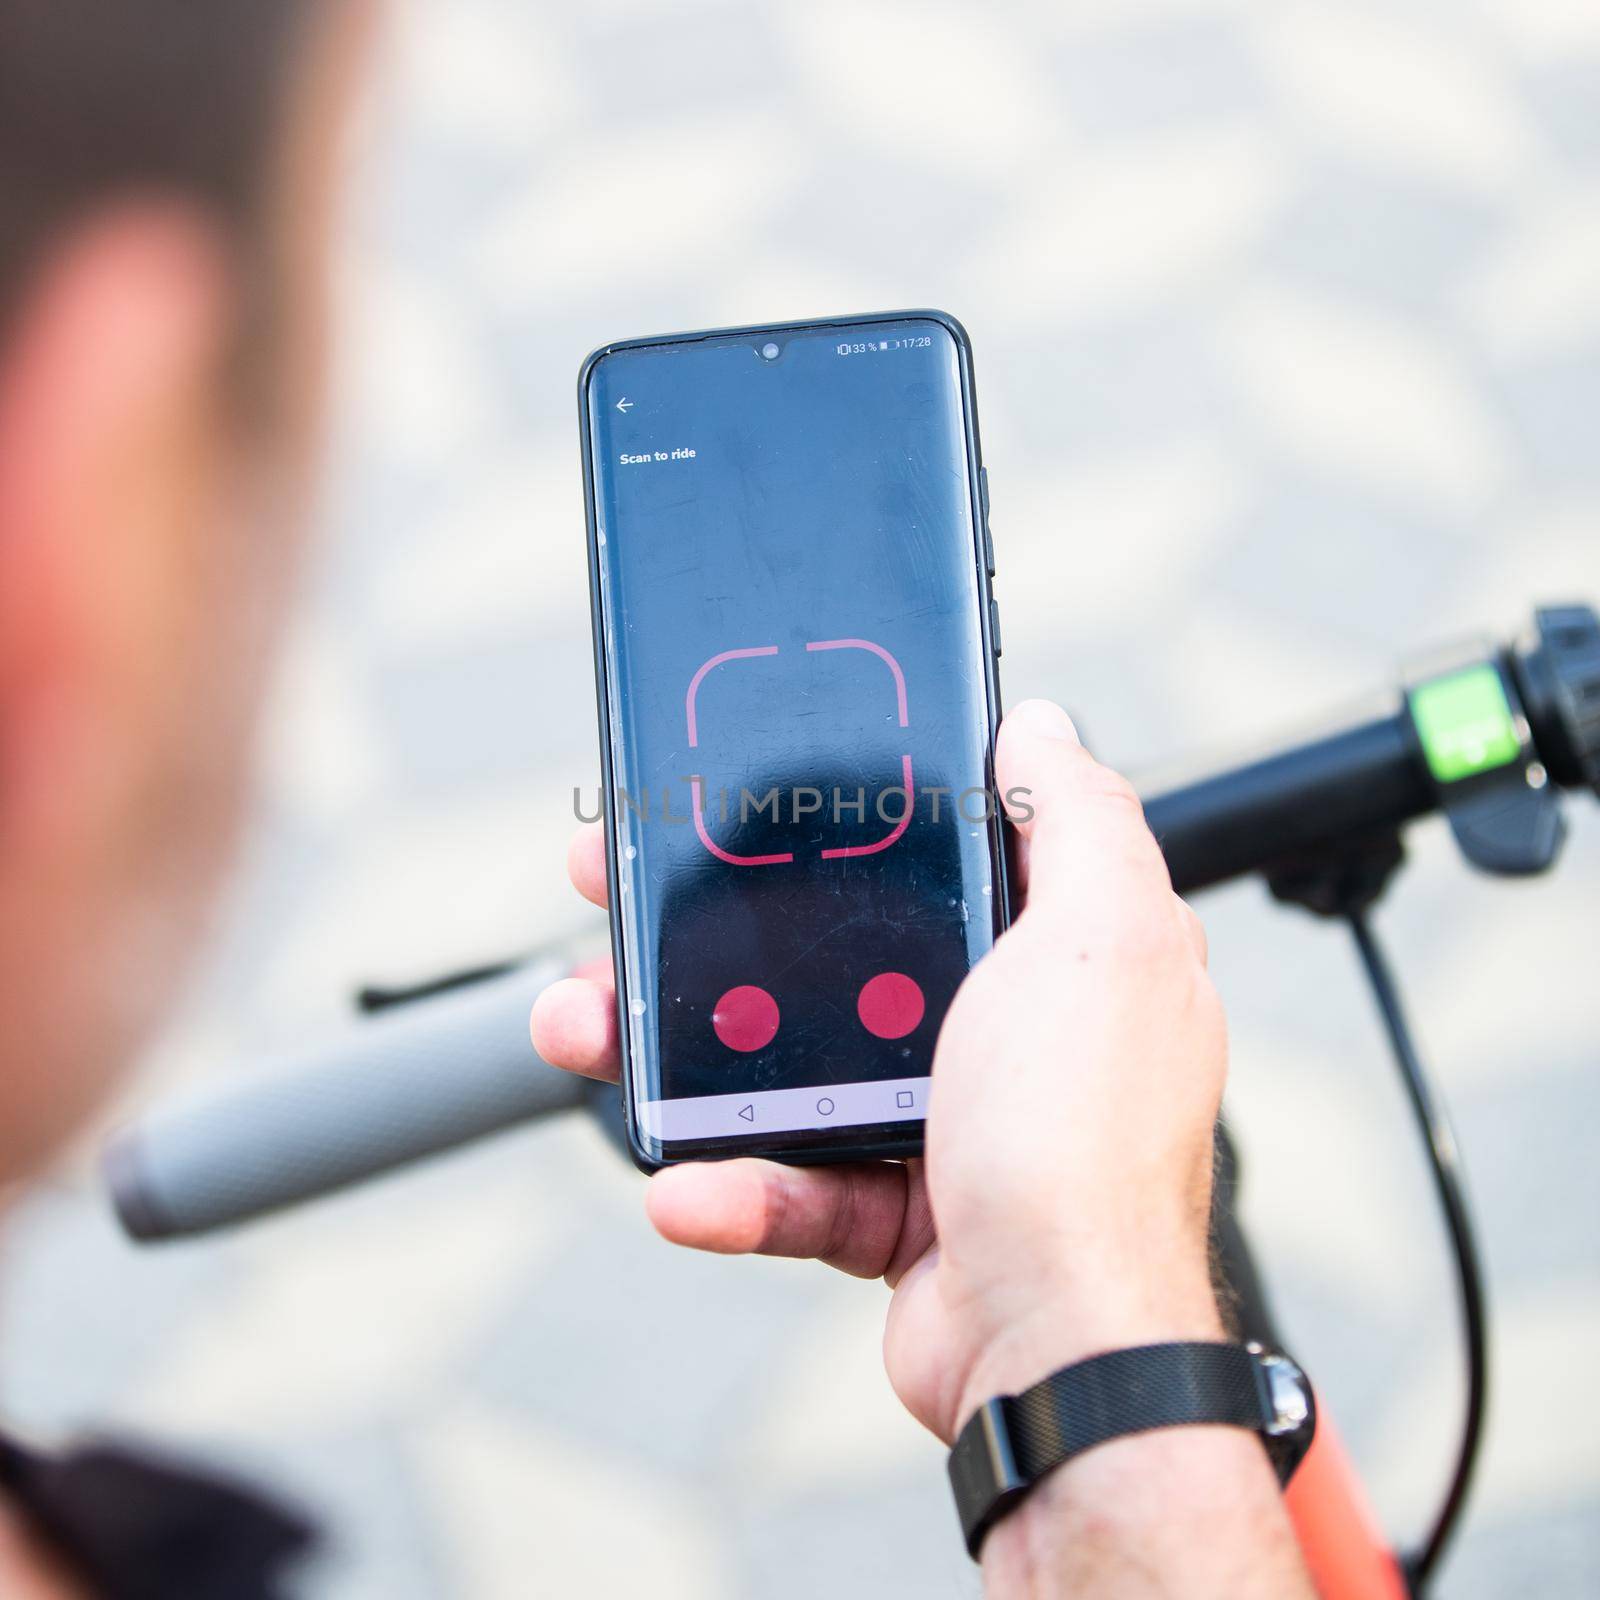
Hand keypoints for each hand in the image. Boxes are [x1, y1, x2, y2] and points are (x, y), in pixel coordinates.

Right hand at [531, 699, 1227, 1443]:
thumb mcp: (1098, 936)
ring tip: (582, 1024)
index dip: (833, 812)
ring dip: (675, 1048)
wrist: (1063, 1348)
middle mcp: (999, 1026)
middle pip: (828, 947)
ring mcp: (941, 1118)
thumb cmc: (1087, 1140)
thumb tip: (1040, 727)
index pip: (925, 850)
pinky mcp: (891, 1205)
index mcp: (1048, 946)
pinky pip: (787, 1177)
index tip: (742, 794)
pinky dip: (729, 1183)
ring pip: (781, 1059)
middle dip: (711, 923)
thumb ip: (1078, 818)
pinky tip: (682, 1186)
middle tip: (615, 894)